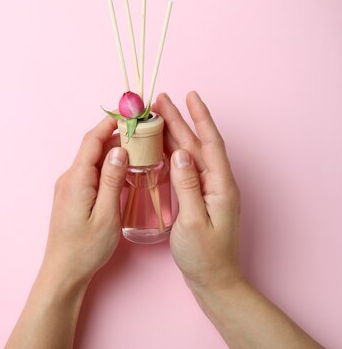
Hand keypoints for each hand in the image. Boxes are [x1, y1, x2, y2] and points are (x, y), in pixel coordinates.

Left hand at [41, 115, 127, 288]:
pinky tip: (123, 171)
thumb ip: (112, 180)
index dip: (110, 124)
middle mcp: (69, 178)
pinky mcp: (71, 195)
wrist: (64, 270)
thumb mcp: (107, 215)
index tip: (129, 114)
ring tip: (137, 149)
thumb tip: (119, 150)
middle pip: (91, 147)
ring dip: (112, 151)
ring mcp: (68, 187)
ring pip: (91, 159)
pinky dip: (106, 166)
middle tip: (141, 132)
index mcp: (76, 180)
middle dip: (115, 136)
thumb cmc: (86, 248)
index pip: (91, 140)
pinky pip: (89, 172)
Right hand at [155, 91, 242, 291]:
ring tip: (157, 116)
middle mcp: (216, 183)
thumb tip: (179, 154)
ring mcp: (207, 189)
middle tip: (161, 100)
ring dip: (174, 133)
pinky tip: (160, 145)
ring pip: (189, 153)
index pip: (210, 143)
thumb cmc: (204, 256)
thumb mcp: (193, 222)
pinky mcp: (198, 197)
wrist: (213, 280)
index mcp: (220, 186)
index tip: (190, 96)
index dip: (200, 118)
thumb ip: (186, 186)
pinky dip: (171, 152)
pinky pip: (183, 167)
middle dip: (180, 120)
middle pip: (196, 144)